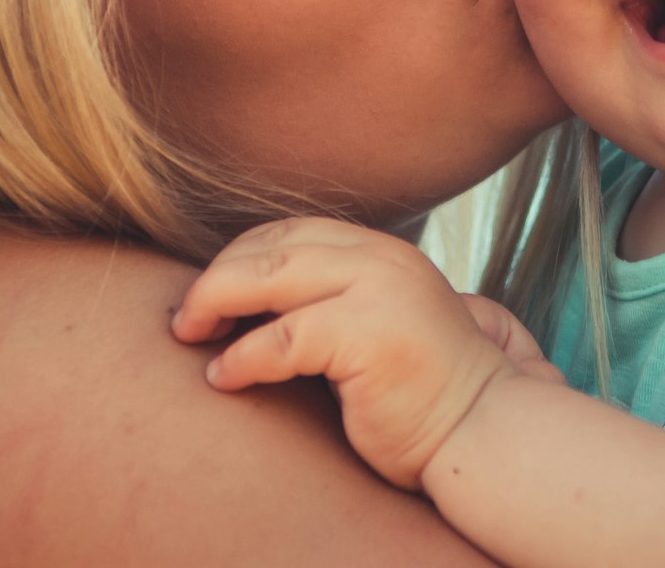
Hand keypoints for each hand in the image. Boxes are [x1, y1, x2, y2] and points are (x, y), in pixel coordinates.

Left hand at [170, 217, 556, 489]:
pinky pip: (280, 339)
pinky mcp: (368, 335)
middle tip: (184, 317)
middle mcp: (382, 259)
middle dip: (217, 277)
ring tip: (188, 334)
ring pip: (268, 277)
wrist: (480, 433)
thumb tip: (247, 305)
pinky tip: (222, 378)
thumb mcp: (376, 325)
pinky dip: (239, 358)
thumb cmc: (419, 395)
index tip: (208, 293)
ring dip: (215, 303)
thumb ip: (331, 301)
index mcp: (383, 252)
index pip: (291, 231)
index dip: (239, 256)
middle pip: (272, 246)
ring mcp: (378, 290)